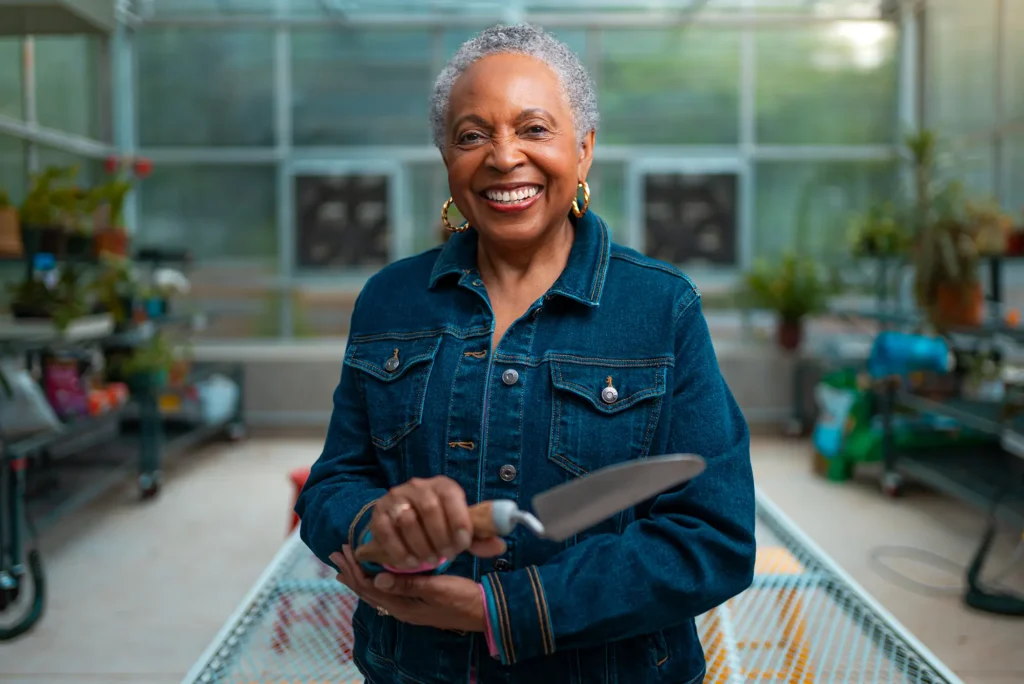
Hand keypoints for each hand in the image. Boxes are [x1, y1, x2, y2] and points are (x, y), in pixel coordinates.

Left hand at [332, 546, 487, 632]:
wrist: (483, 612)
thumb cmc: (462, 599)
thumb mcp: (436, 589)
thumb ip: (408, 584)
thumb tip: (378, 577)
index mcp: (403, 606)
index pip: (370, 587)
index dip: (355, 568)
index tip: (344, 550)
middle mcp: (401, 609)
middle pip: (368, 590)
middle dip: (352, 572)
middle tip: (337, 554)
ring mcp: (408, 607)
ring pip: (376, 590)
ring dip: (361, 575)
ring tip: (347, 564)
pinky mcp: (416, 603)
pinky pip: (387, 590)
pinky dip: (375, 578)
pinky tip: (374, 573)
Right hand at [370, 476, 500, 568]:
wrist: (402, 521)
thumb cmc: (438, 525)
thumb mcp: (459, 529)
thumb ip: (478, 538)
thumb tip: (499, 546)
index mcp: (442, 485)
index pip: (451, 496)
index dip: (459, 521)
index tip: (462, 545)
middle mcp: (418, 486)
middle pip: (429, 508)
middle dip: (440, 537)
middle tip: (446, 556)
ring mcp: (395, 499)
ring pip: (407, 520)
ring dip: (421, 546)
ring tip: (430, 561)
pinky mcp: (378, 515)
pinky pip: (386, 532)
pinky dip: (400, 551)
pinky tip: (410, 563)